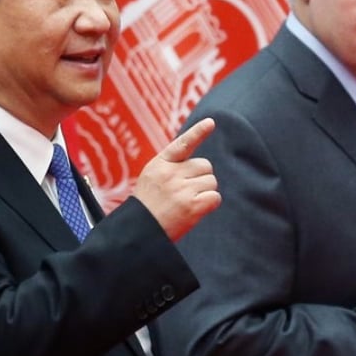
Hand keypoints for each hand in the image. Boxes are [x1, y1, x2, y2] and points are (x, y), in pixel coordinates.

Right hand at [133, 118, 220, 241]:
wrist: (140, 232)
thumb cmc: (147, 206)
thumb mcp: (151, 179)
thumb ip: (172, 168)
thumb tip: (201, 167)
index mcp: (159, 165)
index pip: (182, 144)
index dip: (198, 133)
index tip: (211, 122)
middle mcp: (171, 174)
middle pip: (205, 166)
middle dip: (201, 178)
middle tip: (185, 193)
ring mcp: (182, 190)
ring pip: (211, 182)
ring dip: (205, 192)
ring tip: (186, 203)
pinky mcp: (192, 206)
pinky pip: (215, 197)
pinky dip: (209, 203)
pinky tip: (195, 210)